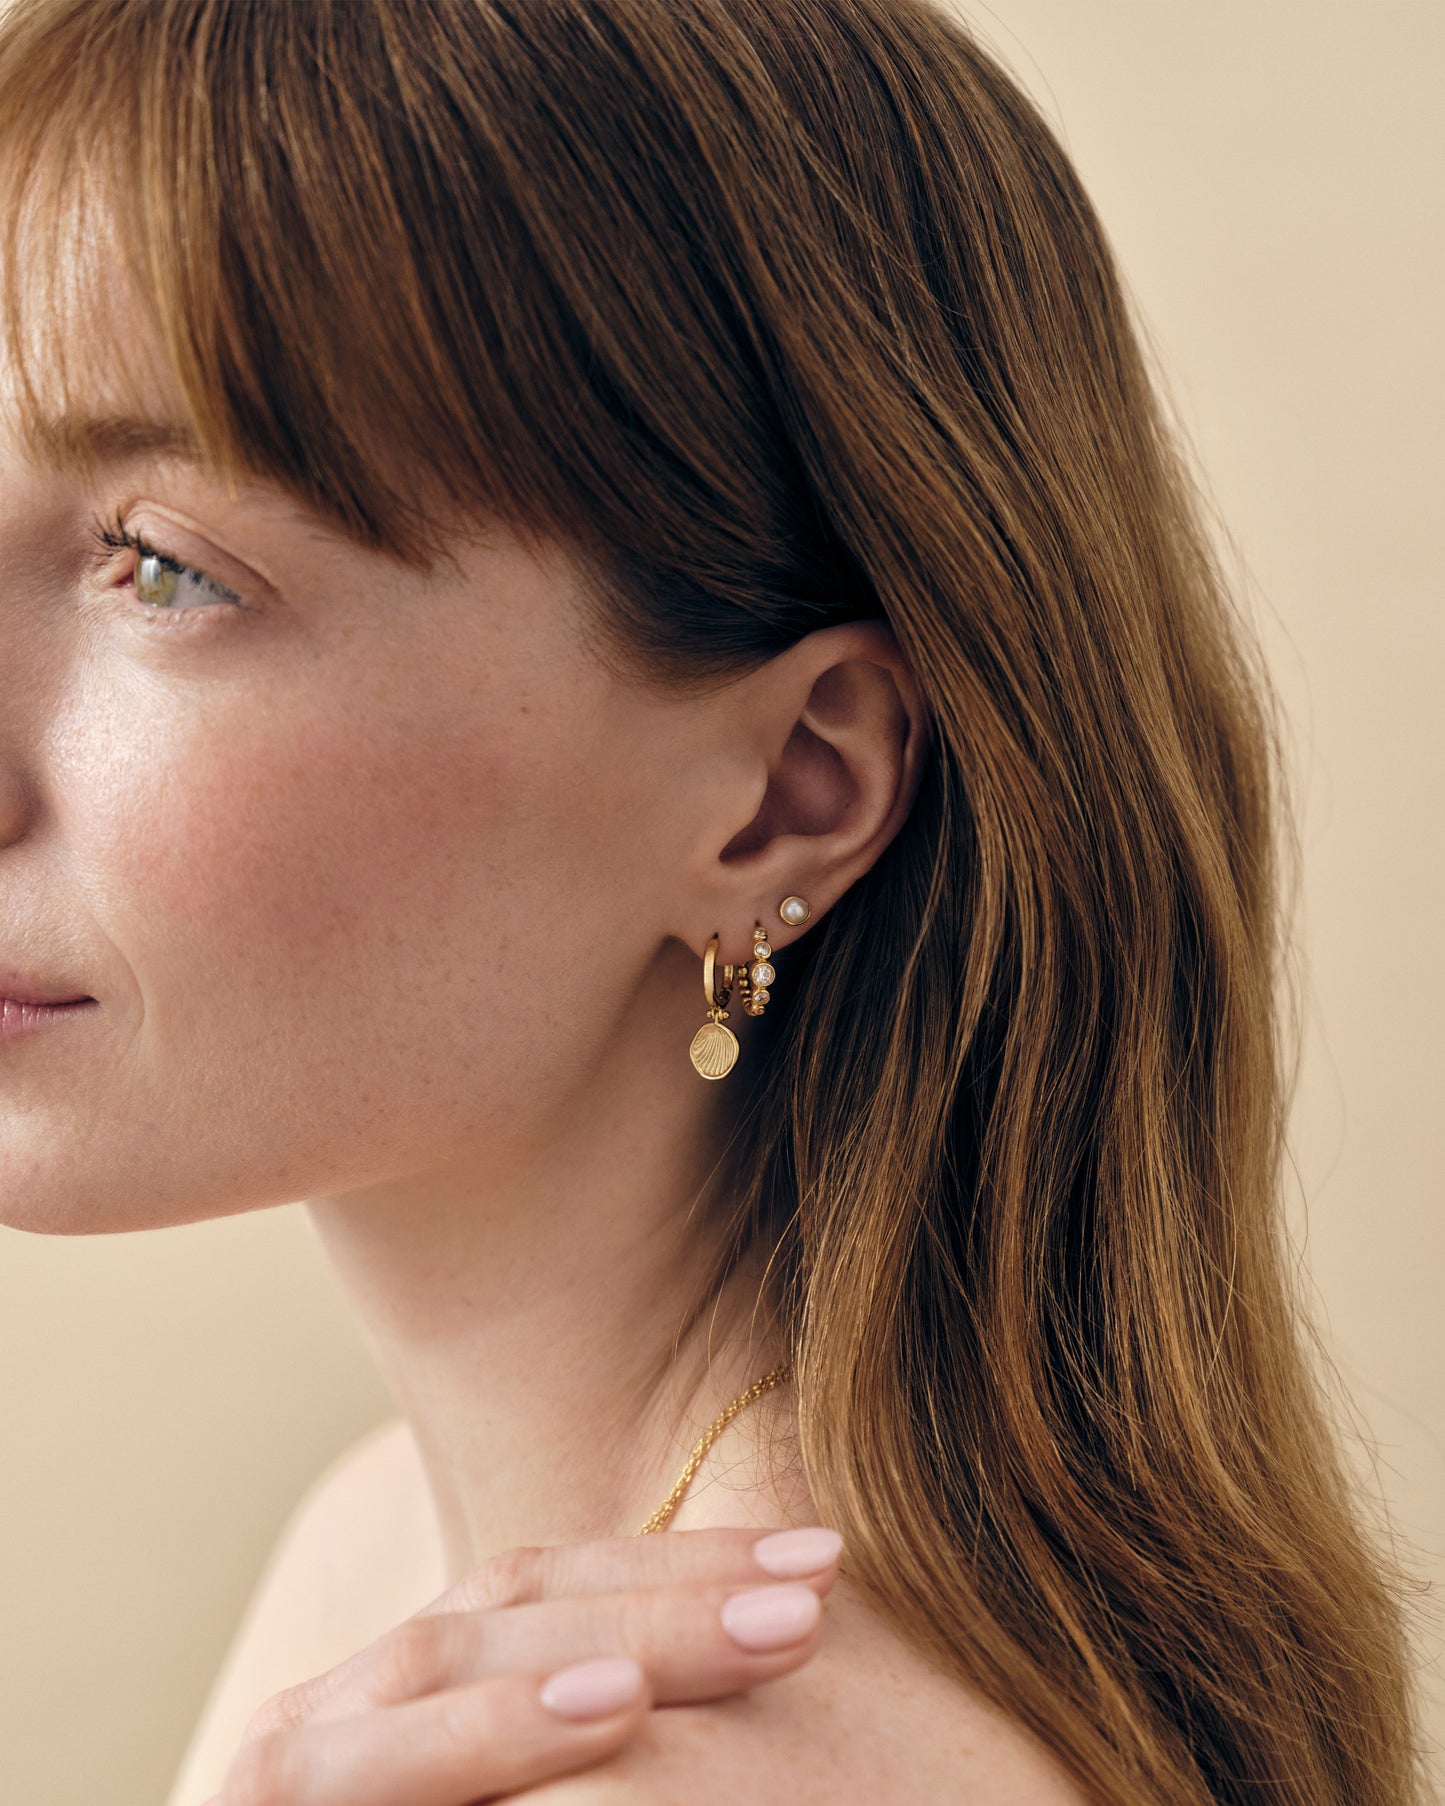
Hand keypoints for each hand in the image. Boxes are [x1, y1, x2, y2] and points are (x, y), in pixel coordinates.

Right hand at [204, 1523, 843, 1805]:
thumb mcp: (514, 1790)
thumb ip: (595, 1719)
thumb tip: (758, 1662)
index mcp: (419, 1682)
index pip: (560, 1586)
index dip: (686, 1564)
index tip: (819, 1562)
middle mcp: (354, 1693)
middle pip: (525, 1600)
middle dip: (680, 1589)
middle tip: (818, 1580)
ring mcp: (301, 1747)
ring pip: (463, 1654)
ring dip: (617, 1637)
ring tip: (753, 1632)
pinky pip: (386, 1764)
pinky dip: (501, 1728)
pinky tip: (612, 1711)